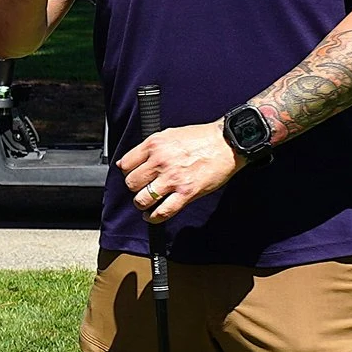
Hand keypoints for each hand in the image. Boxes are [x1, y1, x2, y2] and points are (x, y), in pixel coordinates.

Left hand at [115, 121, 237, 224]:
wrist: (227, 143)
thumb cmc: (201, 138)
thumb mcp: (169, 134)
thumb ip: (148, 148)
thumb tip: (128, 161)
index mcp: (155, 145)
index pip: (125, 165)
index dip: (127, 172)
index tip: (133, 175)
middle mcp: (160, 161)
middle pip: (131, 183)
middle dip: (135, 188)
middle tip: (143, 188)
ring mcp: (173, 179)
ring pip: (142, 199)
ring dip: (142, 203)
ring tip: (147, 202)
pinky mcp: (186, 193)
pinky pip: (163, 212)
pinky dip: (154, 217)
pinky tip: (152, 216)